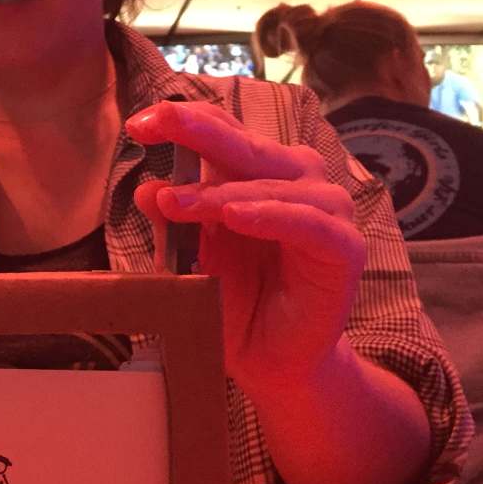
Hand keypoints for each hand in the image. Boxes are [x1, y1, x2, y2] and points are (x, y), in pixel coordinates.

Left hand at [126, 101, 363, 399]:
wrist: (269, 361)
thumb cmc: (233, 303)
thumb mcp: (189, 260)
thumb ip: (174, 224)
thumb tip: (148, 189)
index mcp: (258, 174)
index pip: (224, 132)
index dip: (184, 121)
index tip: (139, 123)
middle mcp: (295, 181)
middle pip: (245, 145)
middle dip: (197, 132)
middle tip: (157, 124)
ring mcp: (325, 210)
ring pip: (271, 183)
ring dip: (220, 192)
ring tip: (178, 203)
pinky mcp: (344, 247)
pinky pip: (307, 222)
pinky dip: (270, 215)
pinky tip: (235, 217)